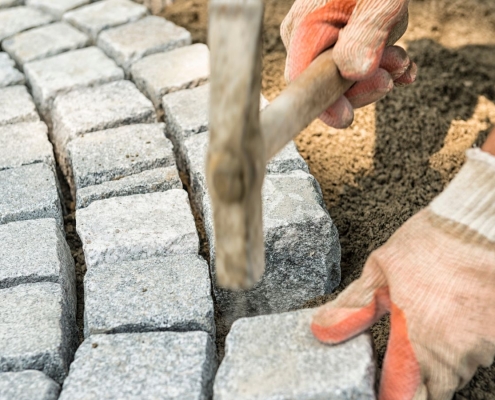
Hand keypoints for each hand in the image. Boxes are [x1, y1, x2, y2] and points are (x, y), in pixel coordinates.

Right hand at [281, 0, 416, 127]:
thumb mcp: (379, 1)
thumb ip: (366, 34)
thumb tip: (354, 72)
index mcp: (305, 27)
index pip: (303, 80)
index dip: (323, 103)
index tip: (346, 118)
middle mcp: (308, 38)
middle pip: (327, 85)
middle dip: (363, 84)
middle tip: (391, 73)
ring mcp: (324, 40)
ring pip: (348, 77)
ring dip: (379, 72)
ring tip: (401, 58)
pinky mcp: (342, 40)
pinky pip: (357, 66)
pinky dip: (382, 68)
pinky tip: (401, 64)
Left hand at [311, 144, 494, 398]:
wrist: (481, 226)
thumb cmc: (431, 245)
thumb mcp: (380, 271)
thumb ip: (353, 308)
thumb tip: (322, 330)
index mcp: (416, 343)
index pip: (400, 397)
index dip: (388, 397)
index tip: (377, 391)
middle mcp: (452, 355)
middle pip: (431, 390)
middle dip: (415, 380)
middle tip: (402, 356)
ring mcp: (481, 348)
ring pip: (456, 369)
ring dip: (440, 357)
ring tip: (429, 322)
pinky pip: (477, 351)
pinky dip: (461, 341)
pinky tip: (450, 315)